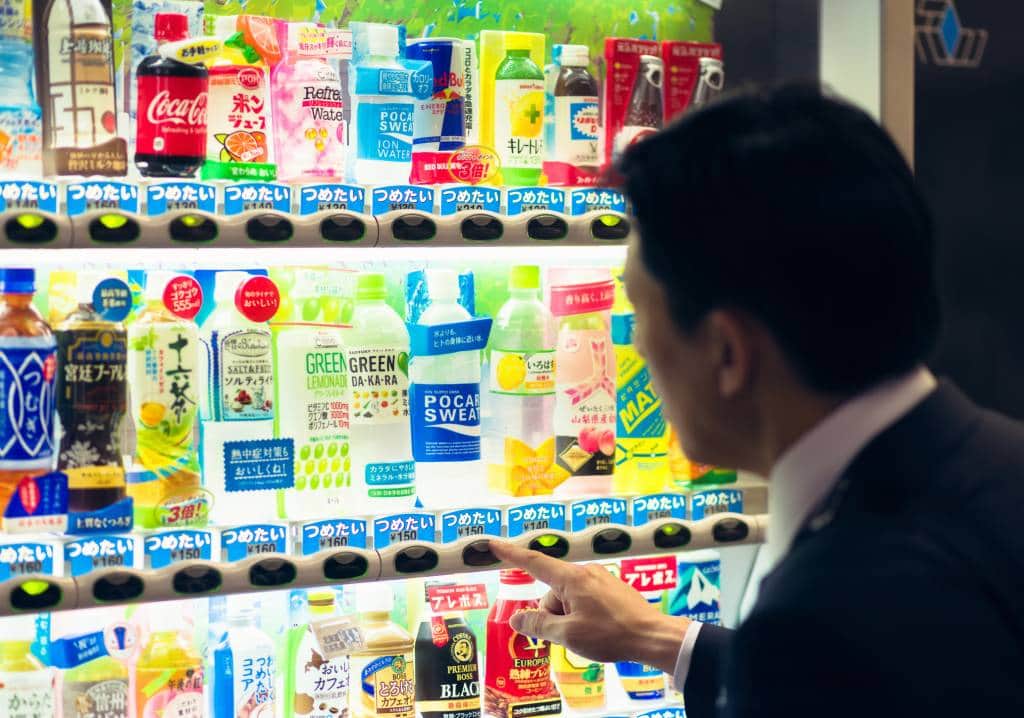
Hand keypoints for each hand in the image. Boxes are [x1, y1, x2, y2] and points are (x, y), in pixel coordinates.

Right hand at [489, 540, 689, 672]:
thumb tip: (516, 618)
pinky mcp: (611, 589)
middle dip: (551, 614)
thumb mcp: (568, 634)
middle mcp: (585, 572)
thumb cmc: (611, 634)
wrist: (653, 636)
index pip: (533, 562)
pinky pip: (584, 600)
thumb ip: (538, 625)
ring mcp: (600, 579)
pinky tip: (598, 632)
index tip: (492, 543)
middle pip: (551, 592)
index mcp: (571, 578)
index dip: (510, 554)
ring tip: (589, 637)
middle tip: (568, 636)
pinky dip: (582, 616)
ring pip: (568, 599)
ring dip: (568, 618)